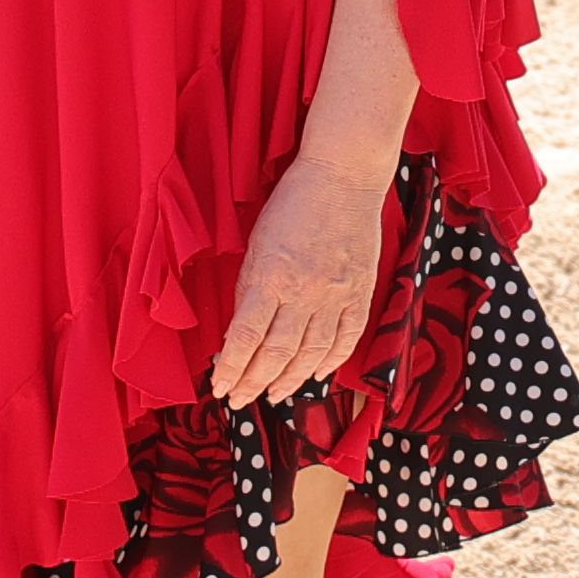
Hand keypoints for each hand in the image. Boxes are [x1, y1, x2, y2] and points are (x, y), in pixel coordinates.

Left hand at [212, 150, 388, 406]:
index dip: (231, 368)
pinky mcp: (360, 292)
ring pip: (312, 354)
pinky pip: (347, 338)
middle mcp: (306, 292)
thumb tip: (242, 330)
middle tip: (239, 400)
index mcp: (273, 276)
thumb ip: (251, 287)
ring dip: (290, 380)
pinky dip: (332, 361)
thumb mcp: (257, 241)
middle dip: (254, 383)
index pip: (246, 338)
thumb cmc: (293, 202)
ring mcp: (337, 295)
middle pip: (277, 353)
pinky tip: (317, 374)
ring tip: (274, 394)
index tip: (218, 386)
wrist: (344, 177)